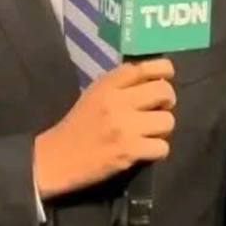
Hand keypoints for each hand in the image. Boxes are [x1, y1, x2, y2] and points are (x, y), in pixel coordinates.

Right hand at [32, 58, 175, 198]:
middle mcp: (117, 102)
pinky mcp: (129, 152)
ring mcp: (125, 128)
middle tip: (158, 110)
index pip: (144, 67)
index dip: (164, 69)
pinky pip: (162, 147)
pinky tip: (146, 150)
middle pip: (163, 91)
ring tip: (150, 133)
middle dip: (168, 101)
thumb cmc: (79, 125)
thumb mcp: (95, 94)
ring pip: (167, 121)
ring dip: (162, 129)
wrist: (57, 158)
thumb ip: (121, 84)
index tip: (166, 77)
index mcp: (107, 85)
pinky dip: (157, 151)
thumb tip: (156, 79)